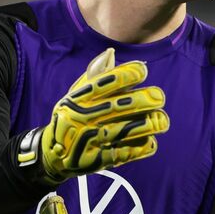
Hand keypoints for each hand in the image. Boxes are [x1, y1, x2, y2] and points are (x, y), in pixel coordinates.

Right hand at [19, 48, 169, 183]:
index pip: (106, 82)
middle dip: (145, 100)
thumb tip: (112, 53)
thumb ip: (94, 76)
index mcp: (78, 99)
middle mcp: (84, 118)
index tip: (143, 71)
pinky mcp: (98, 160)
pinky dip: (142, 147)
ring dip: (149, 124)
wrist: (53, 155)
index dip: (128, 74)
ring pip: (127, 129)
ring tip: (162, 121)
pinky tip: (151, 141)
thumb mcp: (74, 95)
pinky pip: (126, 153)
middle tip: (160, 97)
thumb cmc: (70, 118)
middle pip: (120, 106)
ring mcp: (91, 140)